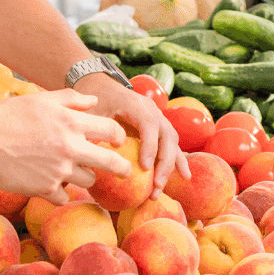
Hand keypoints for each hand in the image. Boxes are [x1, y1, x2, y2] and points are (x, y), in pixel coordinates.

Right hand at [0, 89, 129, 203]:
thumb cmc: (9, 115)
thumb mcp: (42, 99)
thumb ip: (71, 99)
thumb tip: (95, 101)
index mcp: (72, 122)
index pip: (112, 130)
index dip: (119, 136)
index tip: (119, 141)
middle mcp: (70, 147)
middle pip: (111, 163)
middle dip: (123, 168)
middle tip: (126, 171)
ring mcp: (59, 170)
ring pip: (88, 179)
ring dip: (85, 175)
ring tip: (72, 170)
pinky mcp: (45, 189)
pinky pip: (64, 195)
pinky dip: (60, 190)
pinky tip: (51, 182)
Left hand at [75, 72, 190, 191]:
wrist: (102, 84)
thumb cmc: (94, 99)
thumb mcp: (90, 111)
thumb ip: (93, 130)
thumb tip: (91, 156)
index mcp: (135, 103)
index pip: (149, 124)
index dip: (150, 146)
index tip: (145, 167)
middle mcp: (151, 110)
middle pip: (167, 135)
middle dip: (164, 162)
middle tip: (156, 186)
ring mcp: (158, 117)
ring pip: (172, 141)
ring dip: (170, 165)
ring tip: (161, 189)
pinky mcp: (159, 126)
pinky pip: (171, 143)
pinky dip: (177, 160)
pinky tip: (183, 176)